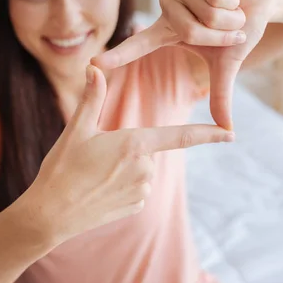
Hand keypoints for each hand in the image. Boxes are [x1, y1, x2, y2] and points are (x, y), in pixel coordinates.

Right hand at [22, 65, 233, 242]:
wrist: (51, 214)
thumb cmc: (62, 169)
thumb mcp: (76, 130)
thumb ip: (91, 99)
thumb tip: (94, 68)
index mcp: (133, 144)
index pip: (180, 136)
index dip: (208, 134)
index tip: (231, 132)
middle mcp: (144, 168)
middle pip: (146, 150)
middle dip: (127, 149)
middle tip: (94, 158)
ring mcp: (141, 191)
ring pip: (141, 170)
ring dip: (124, 169)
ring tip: (93, 176)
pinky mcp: (135, 207)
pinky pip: (137, 190)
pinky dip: (122, 187)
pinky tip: (99, 191)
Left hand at [93, 0, 280, 129]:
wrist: (265, 0)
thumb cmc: (240, 31)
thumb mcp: (227, 65)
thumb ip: (220, 95)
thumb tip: (227, 131)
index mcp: (168, 31)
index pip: (138, 45)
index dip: (118, 55)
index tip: (93, 64)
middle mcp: (169, 8)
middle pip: (190, 31)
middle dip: (220, 33)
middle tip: (230, 26)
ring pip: (205, 13)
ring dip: (229, 16)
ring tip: (233, 8)